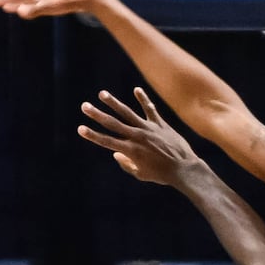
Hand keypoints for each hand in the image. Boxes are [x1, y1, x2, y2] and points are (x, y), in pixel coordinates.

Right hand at [78, 87, 202, 186]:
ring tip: (102, 94)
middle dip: (97, 114)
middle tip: (84, 106)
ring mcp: (149, 129)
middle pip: (113, 124)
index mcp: (131, 151)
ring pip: (128, 113)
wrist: (184, 168)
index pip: (106, 141)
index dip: (92, 135)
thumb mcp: (141, 174)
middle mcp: (137, 137)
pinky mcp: (160, 124)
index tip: (80, 128)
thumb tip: (115, 153)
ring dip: (114, 102)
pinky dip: (143, 99)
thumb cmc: (162, 175)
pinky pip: (150, 109)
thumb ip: (126, 164)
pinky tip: (136, 89)